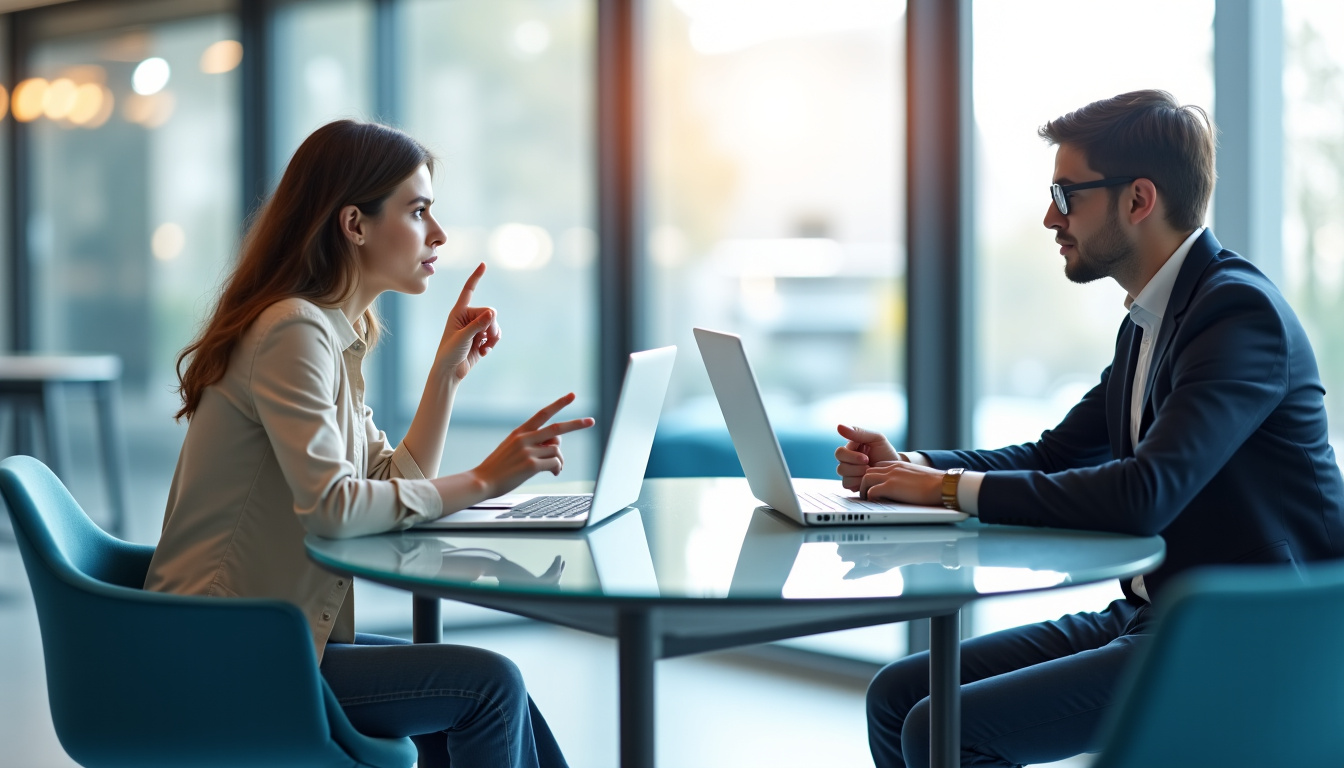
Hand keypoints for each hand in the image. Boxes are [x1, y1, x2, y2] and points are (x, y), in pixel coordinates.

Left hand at [435, 263, 501, 381]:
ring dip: (493, 335)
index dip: (476, 277)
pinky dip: (493, 343)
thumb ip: (478, 324)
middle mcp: (468, 317)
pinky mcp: (482, 338)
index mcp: (459, 312)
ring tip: (485, 346)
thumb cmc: (449, 353)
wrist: (450, 372)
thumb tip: (493, 312)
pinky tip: (484, 351)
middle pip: (489, 312)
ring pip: (494, 324)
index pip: (469, 291)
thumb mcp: (463, 338)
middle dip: (491, 326)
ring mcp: (476, 328)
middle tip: (485, 339)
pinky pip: (495, 334)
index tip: (483, 264)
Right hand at [471, 393, 594, 496]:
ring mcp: (528, 451)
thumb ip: (533, 443)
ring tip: (554, 469)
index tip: (572, 396)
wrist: (482, 481)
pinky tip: (552, 474)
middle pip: (557, 429)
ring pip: (557, 452)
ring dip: (560, 461)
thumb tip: (556, 445)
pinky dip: (557, 469)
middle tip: (591, 421)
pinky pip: (555, 464)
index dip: (559, 404)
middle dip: (576, 424)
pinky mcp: (531, 465)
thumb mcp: (513, 448)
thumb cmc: (498, 467)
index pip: (543, 413)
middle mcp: (525, 438)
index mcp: (520, 432)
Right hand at [835, 424, 902, 490]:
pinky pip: (847, 485)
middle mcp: (847, 461)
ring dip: (858, 475)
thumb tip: (839, 426)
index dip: (851, 456)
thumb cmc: (886, 452)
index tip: (866, 458)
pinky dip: (858, 483)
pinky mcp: (852, 484)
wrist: (895, 469)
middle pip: (840, 467)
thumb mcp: (876, 438)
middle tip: (868, 465)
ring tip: (870, 472)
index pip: (839, 453)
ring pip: (844, 477)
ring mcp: (849, 474)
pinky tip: (867, 480)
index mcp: (850, 449)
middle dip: (855, 467)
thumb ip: (859, 432)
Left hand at [858, 461, 944, 505]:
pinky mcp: (891, 487)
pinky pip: (871, 491)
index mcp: (900, 465)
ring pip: (865, 478)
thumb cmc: (936, 484)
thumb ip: (908, 478)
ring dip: (863, 489)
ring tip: (866, 499)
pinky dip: (869, 497)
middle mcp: (893, 468)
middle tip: (865, 493)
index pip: (878, 466)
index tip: (872, 485)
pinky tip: (872, 502)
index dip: (873, 476)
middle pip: (868, 471)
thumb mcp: (918, 476)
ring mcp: (891, 476)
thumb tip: (908, 488)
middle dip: (864, 482)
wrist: (943, 485)